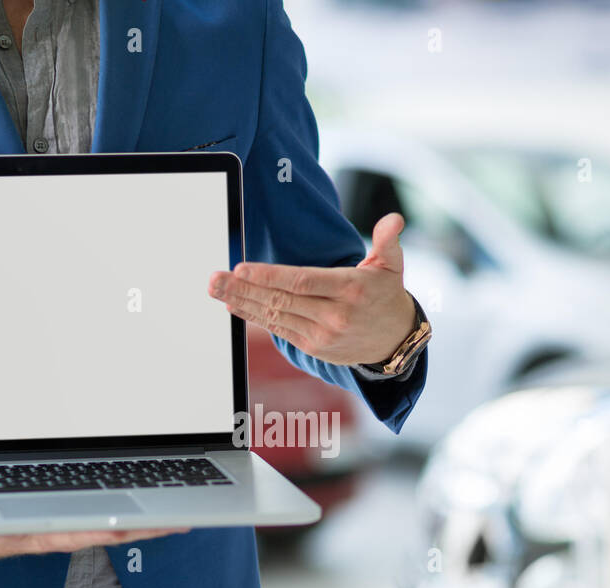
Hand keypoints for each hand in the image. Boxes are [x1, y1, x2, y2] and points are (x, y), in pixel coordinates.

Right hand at [0, 528, 189, 562]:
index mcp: (37, 537)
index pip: (80, 533)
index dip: (110, 530)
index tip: (136, 528)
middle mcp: (57, 536)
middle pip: (108, 531)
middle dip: (144, 528)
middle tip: (179, 521)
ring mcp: (63, 532)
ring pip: (110, 528)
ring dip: (143, 524)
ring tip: (176, 517)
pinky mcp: (63, 525)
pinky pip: (102, 523)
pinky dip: (127, 520)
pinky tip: (150, 517)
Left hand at [208, 212, 416, 365]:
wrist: (395, 341)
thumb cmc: (386, 296)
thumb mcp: (392, 265)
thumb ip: (388, 240)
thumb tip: (394, 219)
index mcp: (351, 289)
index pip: (303, 281)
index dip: (270, 277)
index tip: (242, 269)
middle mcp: (335, 315)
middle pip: (282, 300)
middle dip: (244, 288)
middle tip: (215, 278)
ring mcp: (322, 334)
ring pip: (275, 316)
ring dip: (242, 302)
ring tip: (216, 290)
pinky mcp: (314, 347)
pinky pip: (278, 329)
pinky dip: (254, 317)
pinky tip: (234, 306)